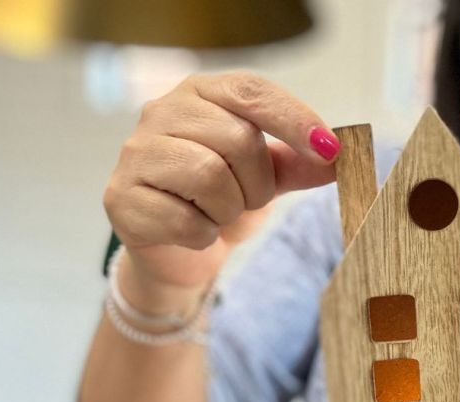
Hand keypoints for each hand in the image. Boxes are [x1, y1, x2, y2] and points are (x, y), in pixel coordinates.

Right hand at [103, 71, 340, 297]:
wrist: (177, 250)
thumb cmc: (223, 199)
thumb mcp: (268, 177)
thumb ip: (301, 163)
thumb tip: (340, 156)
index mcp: (202, 94)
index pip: (252, 92)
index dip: (295, 120)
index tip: (329, 150)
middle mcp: (162, 112)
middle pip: (238, 140)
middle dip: (258, 183)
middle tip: (248, 199)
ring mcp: (135, 153)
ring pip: (209, 177)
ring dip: (230, 210)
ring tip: (219, 213)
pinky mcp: (120, 197)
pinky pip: (185, 220)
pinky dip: (203, 235)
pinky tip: (193, 230)